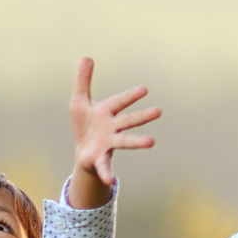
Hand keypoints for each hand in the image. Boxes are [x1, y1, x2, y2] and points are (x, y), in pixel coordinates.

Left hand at [66, 56, 161, 208]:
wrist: (82, 150)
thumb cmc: (84, 124)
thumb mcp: (79, 100)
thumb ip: (83, 80)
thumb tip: (87, 57)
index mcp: (107, 112)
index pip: (120, 102)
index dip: (130, 96)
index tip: (144, 90)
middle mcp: (112, 128)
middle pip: (129, 121)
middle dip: (142, 116)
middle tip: (159, 111)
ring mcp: (109, 144)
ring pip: (125, 141)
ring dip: (137, 142)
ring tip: (152, 142)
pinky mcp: (100, 158)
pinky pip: (104, 166)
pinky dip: (107, 173)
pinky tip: (110, 180)